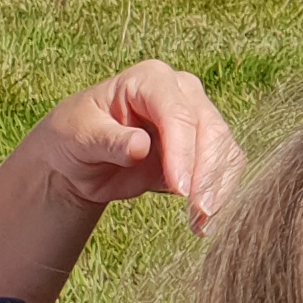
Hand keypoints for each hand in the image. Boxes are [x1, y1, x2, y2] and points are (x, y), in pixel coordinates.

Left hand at [28, 60, 244, 231]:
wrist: (82, 158)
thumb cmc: (76, 136)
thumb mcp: (80, 136)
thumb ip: (109, 140)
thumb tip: (140, 146)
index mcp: (150, 79)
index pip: (177, 112)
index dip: (182, 150)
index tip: (179, 188)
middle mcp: (181, 93)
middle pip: (210, 129)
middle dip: (206, 172)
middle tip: (197, 211)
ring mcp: (197, 118)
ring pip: (224, 149)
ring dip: (217, 187)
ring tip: (199, 222)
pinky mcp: (205, 147)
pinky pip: (226, 167)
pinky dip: (220, 194)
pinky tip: (202, 221)